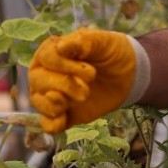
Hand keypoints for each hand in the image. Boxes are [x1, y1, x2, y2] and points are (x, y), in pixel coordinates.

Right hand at [28, 29, 149, 132]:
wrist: (128, 75)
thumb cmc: (110, 53)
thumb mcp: (102, 41)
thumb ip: (82, 42)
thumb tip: (60, 47)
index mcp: (50, 51)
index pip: (47, 59)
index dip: (65, 66)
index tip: (91, 72)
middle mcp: (43, 73)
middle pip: (38, 81)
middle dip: (64, 85)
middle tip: (87, 88)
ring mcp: (51, 95)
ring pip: (38, 103)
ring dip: (57, 105)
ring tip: (81, 98)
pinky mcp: (62, 115)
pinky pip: (47, 124)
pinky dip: (52, 125)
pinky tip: (65, 119)